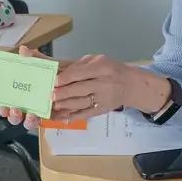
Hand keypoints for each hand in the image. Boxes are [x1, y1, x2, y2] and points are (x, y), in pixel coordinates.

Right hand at [0, 47, 71, 129]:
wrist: (78, 76)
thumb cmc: (57, 72)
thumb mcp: (46, 64)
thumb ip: (35, 59)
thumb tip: (23, 50)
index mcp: (21, 94)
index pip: (7, 105)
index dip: (3, 109)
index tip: (3, 107)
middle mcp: (29, 105)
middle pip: (16, 117)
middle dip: (14, 117)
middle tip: (16, 110)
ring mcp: (41, 112)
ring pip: (31, 122)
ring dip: (29, 121)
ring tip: (33, 115)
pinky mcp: (55, 115)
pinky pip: (51, 121)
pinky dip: (51, 119)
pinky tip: (52, 115)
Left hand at [0, 52, 168, 129]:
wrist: (130, 84)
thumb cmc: (108, 69)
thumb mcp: (95, 60)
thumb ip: (75, 65)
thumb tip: (52, 66)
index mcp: (100, 67)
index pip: (81, 72)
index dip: (68, 77)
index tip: (55, 81)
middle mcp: (102, 83)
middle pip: (80, 89)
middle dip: (65, 93)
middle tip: (50, 96)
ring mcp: (102, 98)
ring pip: (82, 103)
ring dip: (66, 106)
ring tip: (53, 107)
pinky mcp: (101, 110)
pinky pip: (86, 114)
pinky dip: (74, 117)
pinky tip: (62, 119)